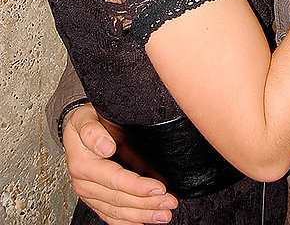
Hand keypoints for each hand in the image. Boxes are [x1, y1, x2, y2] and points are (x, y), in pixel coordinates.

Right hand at [63, 104, 177, 223]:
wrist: (75, 129)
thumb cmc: (84, 121)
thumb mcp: (84, 118)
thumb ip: (93, 132)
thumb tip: (106, 147)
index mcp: (83, 165)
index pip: (115, 179)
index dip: (138, 186)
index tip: (160, 188)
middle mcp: (85, 184)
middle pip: (119, 199)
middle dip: (147, 203)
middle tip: (170, 203)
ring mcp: (90, 194)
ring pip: (118, 211)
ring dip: (143, 215)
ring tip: (164, 214)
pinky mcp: (95, 199)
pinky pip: (111, 215)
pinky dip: (128, 222)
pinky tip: (143, 222)